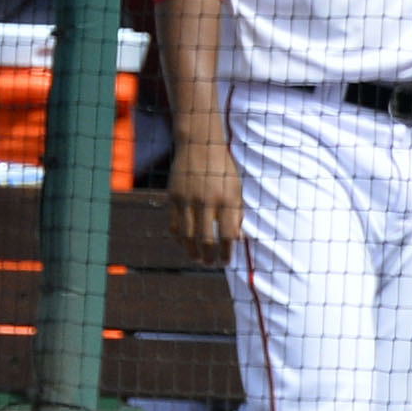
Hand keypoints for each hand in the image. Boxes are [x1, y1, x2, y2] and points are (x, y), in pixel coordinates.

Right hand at [168, 131, 243, 262]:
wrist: (199, 145)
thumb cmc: (222, 169)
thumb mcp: (236, 187)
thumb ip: (237, 213)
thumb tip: (238, 240)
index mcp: (227, 198)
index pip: (227, 234)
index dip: (227, 252)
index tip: (226, 262)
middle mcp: (206, 200)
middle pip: (205, 239)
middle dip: (209, 256)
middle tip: (211, 264)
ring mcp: (187, 200)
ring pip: (187, 236)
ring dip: (192, 252)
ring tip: (198, 259)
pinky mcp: (173, 198)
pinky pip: (174, 225)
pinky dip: (179, 239)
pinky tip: (185, 245)